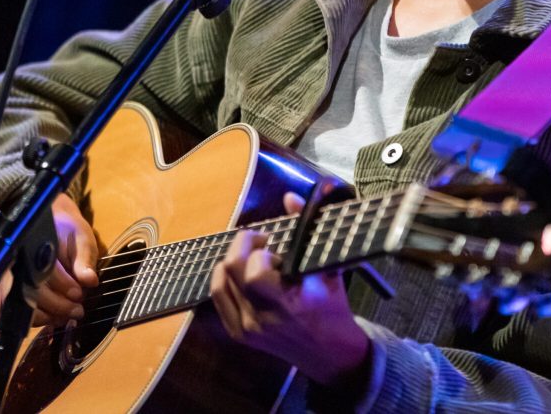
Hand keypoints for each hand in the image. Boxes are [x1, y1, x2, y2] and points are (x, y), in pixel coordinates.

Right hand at [26, 191, 99, 326]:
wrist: (53, 226)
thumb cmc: (68, 232)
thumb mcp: (81, 238)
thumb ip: (84, 258)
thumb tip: (90, 280)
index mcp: (32, 246)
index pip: (43, 270)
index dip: (62, 285)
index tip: (79, 294)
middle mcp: (16, 264)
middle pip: (31, 291)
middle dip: (57, 305)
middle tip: (78, 310)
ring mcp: (11, 278)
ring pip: (23, 305)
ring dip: (48, 315)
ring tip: (70, 316)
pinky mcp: (13, 291)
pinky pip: (21, 310)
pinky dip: (40, 317)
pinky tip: (57, 317)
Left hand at [209, 193, 371, 387]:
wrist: (330, 353)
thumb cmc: (332, 305)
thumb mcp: (328, 268)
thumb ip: (308, 230)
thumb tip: (289, 198)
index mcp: (290, 301)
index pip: (255, 270)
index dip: (260, 249)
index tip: (272, 242)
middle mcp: (264, 316)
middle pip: (231, 270)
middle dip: (241, 245)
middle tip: (256, 240)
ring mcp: (248, 327)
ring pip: (219, 282)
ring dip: (231, 261)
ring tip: (248, 256)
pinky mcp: (239, 335)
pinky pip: (217, 298)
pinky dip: (222, 279)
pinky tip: (236, 272)